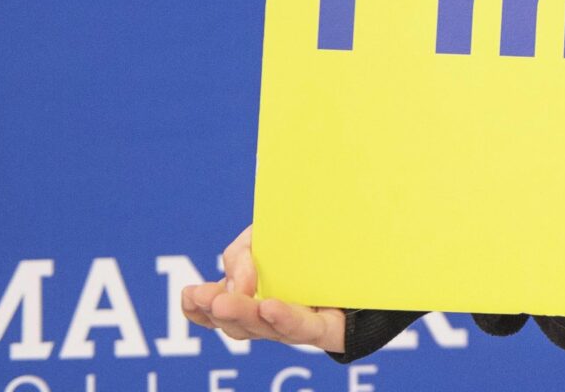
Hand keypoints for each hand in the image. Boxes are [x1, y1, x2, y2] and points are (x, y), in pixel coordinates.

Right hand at [177, 226, 345, 354]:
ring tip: (224, 301)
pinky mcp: (328, 328)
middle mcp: (274, 318)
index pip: (218, 314)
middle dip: (218, 310)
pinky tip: (269, 307)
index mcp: (256, 299)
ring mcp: (299, 326)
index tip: (189, 295)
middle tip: (202, 295)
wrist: (375, 250)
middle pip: (240, 325)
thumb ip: (244, 253)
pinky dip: (284, 319)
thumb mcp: (269, 235)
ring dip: (242, 315)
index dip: (198, 310)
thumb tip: (238, 282)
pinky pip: (303, 328)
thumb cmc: (315, 242)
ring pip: (265, 329)